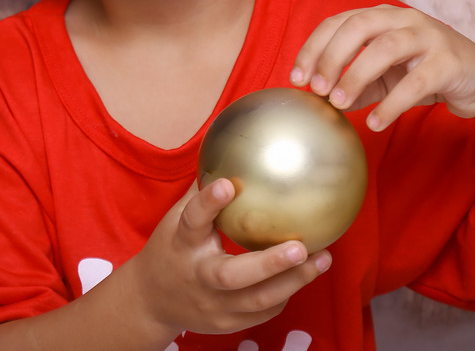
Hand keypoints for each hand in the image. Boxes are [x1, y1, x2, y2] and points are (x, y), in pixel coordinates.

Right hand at [127, 178, 329, 336]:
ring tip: (323, 259)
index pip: (193, 221)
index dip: (209, 202)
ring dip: (294, 280)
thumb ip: (201, 194)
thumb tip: (229, 151)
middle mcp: (198, 277)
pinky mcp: (228, 324)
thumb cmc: (171, 248)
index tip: (229, 184)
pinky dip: (285, 292)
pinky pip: (263, 311)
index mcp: (182, 243)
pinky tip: (305, 274)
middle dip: (268, 263)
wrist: (151, 301)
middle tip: (299, 246)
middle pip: (232, 276)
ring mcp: (213, 306)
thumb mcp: (175, 219)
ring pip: (258, 299)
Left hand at [290, 5, 474, 130]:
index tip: (297, 79)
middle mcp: (404, 19)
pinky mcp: (451, 61)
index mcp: (381, 17)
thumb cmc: (425, 74)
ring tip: (339, 104)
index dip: (313, 48)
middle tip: (316, 89)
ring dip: (356, 76)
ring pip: (386, 48)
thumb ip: (354, 83)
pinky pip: (416, 82)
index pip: (337, 22)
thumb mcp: (384, 77)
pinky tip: (375, 122)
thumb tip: (318, 100)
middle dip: (331, 57)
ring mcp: (429, 36)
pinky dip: (392, 103)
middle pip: (358, 26)